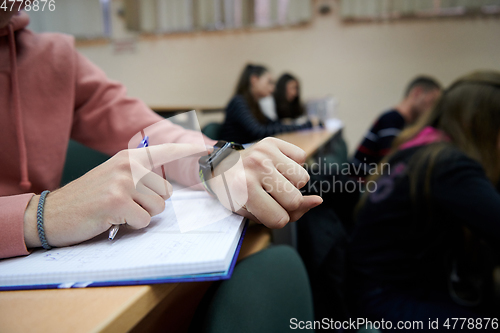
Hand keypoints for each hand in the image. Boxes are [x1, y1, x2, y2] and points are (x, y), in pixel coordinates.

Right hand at [23, 143, 205, 247]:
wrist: (51, 213)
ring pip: (157, 208)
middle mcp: (128, 165)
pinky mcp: (117, 202)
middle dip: (150, 205)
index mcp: (129, 157)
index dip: (189, 151)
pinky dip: (131, 226)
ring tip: (118, 211)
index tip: (209, 149)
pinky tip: (112, 219)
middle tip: (125, 204)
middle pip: (166, 193)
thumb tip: (167, 188)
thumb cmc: (87, 198)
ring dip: (140, 216)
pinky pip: (143, 221)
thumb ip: (139, 175)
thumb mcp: (113, 176)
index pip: (166, 151)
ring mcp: (123, 182)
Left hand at [210, 137, 321, 227]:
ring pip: (303, 179)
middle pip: (295, 200)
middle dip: (286, 202)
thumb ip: (286, 214)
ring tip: (272, 180)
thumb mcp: (252, 213)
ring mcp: (265, 152)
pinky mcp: (272, 141)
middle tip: (268, 195)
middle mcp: (256, 168)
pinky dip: (293, 165)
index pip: (280, 219)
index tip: (264, 210)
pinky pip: (301, 158)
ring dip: (292, 183)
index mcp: (245, 190)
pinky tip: (276, 167)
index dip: (276, 219)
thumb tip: (318, 200)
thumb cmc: (236, 194)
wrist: (219, 167)